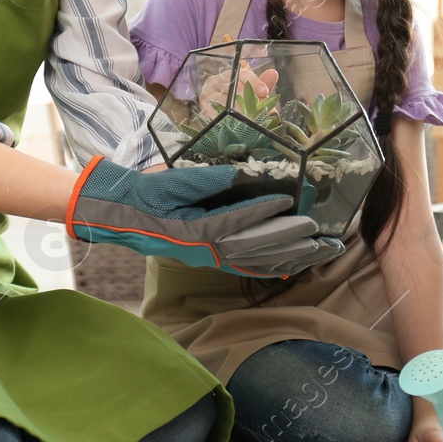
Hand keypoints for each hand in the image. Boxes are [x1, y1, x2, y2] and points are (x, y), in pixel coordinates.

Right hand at [66, 158, 343, 277]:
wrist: (121, 216)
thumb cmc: (145, 195)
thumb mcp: (170, 181)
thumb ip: (203, 179)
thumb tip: (237, 173)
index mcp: (193, 229)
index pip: (234, 221)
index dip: (262, 212)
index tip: (287, 201)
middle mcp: (205, 249)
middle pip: (254, 247)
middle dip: (289, 240)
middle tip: (319, 231)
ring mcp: (208, 258)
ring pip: (256, 260)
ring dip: (291, 257)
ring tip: (321, 250)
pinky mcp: (209, 260)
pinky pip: (245, 268)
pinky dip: (271, 268)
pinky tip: (293, 268)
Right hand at [199, 65, 278, 115]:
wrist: (213, 108)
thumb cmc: (235, 97)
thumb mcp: (249, 89)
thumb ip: (261, 83)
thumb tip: (273, 73)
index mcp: (229, 73)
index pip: (242, 74)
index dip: (255, 82)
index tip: (264, 91)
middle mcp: (215, 80)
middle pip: (234, 89)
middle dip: (249, 101)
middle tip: (260, 111)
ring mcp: (207, 94)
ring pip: (224, 102)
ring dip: (238, 112)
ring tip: (250, 119)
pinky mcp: (202, 108)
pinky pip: (215, 114)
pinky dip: (227, 120)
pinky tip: (236, 124)